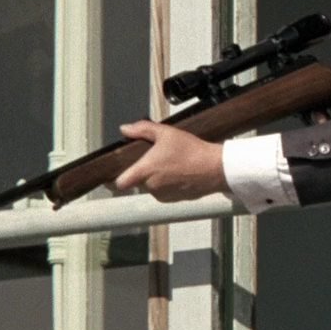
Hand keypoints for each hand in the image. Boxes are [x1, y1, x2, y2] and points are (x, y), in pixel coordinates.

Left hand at [114, 120, 228, 201]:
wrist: (215, 168)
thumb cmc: (191, 150)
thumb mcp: (166, 133)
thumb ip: (142, 129)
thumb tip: (124, 129)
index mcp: (144, 171)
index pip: (120, 183)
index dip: (115, 179)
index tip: (115, 174)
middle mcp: (151, 186)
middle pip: (138, 182)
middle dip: (144, 172)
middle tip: (157, 158)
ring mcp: (163, 195)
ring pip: (152, 187)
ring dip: (157, 179)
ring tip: (173, 164)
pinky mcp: (175, 200)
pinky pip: (165, 193)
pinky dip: (169, 185)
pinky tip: (181, 173)